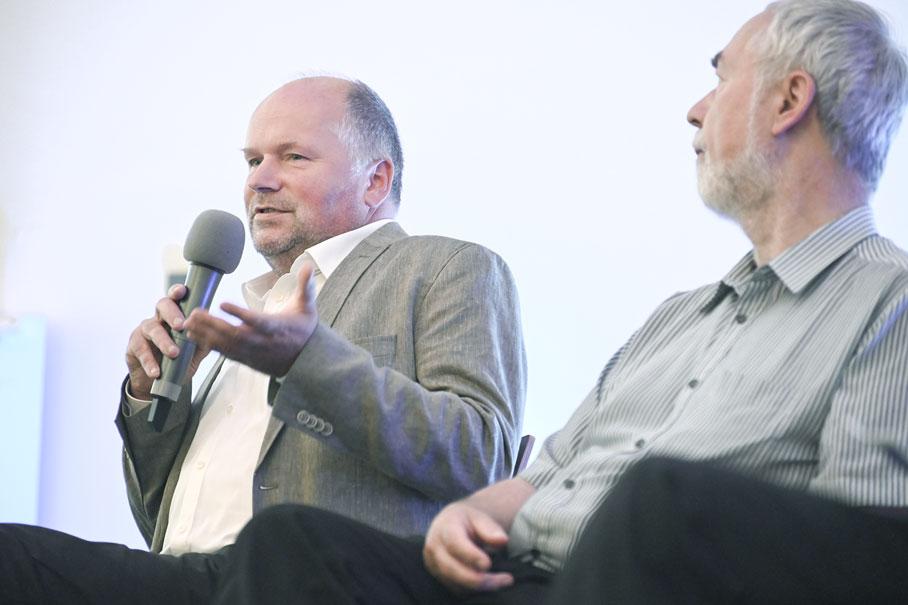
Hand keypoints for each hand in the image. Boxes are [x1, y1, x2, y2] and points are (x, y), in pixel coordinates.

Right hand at [125, 284, 210, 399]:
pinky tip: (156, 371)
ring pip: (152, 329)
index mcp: (174, 317)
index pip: (175, 300)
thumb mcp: (193, 353)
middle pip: (162, 306)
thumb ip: (202, 343)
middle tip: (181, 325)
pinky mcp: (134, 346)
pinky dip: (150, 362)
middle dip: (172, 313)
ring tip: (174, 353)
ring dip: (164, 341)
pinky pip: (141, 350)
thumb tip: (214, 334)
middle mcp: (158, 319)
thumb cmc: (176, 362)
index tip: (182, 291)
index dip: (177, 292)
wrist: (156, 383)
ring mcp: (144, 331)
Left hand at [183, 262, 317, 376]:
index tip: (223, 304)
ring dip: (205, 334)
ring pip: (226, 346)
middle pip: (234, 335)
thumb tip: (307, 265)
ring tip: (188, 323)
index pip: (257, 321)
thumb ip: (305, 286)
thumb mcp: (307, 307)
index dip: (239, 314)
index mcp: (277, 328)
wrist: (306, 360)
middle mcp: (262, 342)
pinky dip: (208, 345)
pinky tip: (194, 336)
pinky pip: (224, 354)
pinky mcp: (246, 360)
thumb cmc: (304, 330)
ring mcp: (253, 353)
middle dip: (212, 325)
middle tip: (194, 312)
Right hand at [423, 500, 513, 593]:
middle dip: (479, 578)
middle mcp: (435, 547)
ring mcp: (434, 564)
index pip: (454, 543)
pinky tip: (491, 583)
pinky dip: (475, 589)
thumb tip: (502, 540)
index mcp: (445, 528)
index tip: (488, 564)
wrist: (448, 525)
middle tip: (506, 579)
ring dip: (481, 587)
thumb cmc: (467, 522)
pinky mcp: (439, 576)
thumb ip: (490, 529)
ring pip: (455, 583)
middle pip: (452, 569)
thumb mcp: (479, 518)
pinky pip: (457, 589)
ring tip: (504, 581)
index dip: (470, 555)